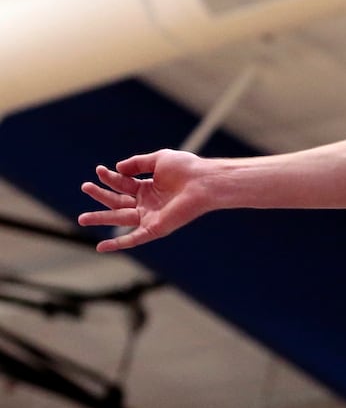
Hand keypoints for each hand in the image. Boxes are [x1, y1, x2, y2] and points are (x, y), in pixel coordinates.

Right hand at [79, 150, 209, 250]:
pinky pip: (134, 238)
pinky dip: (118, 244)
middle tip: (84, 187)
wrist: (204, 182)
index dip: (110, 177)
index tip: (99, 170)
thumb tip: (118, 167)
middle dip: (100, 195)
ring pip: (120, 219)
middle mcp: (147, 203)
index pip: (123, 184)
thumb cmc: (187, 169)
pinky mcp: (155, 228)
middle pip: (117, 201)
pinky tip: (100, 248)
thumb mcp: (159, 160)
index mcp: (148, 188)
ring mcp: (150, 216)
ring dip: (101, 218)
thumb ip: (138, 163)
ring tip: (81, 219)